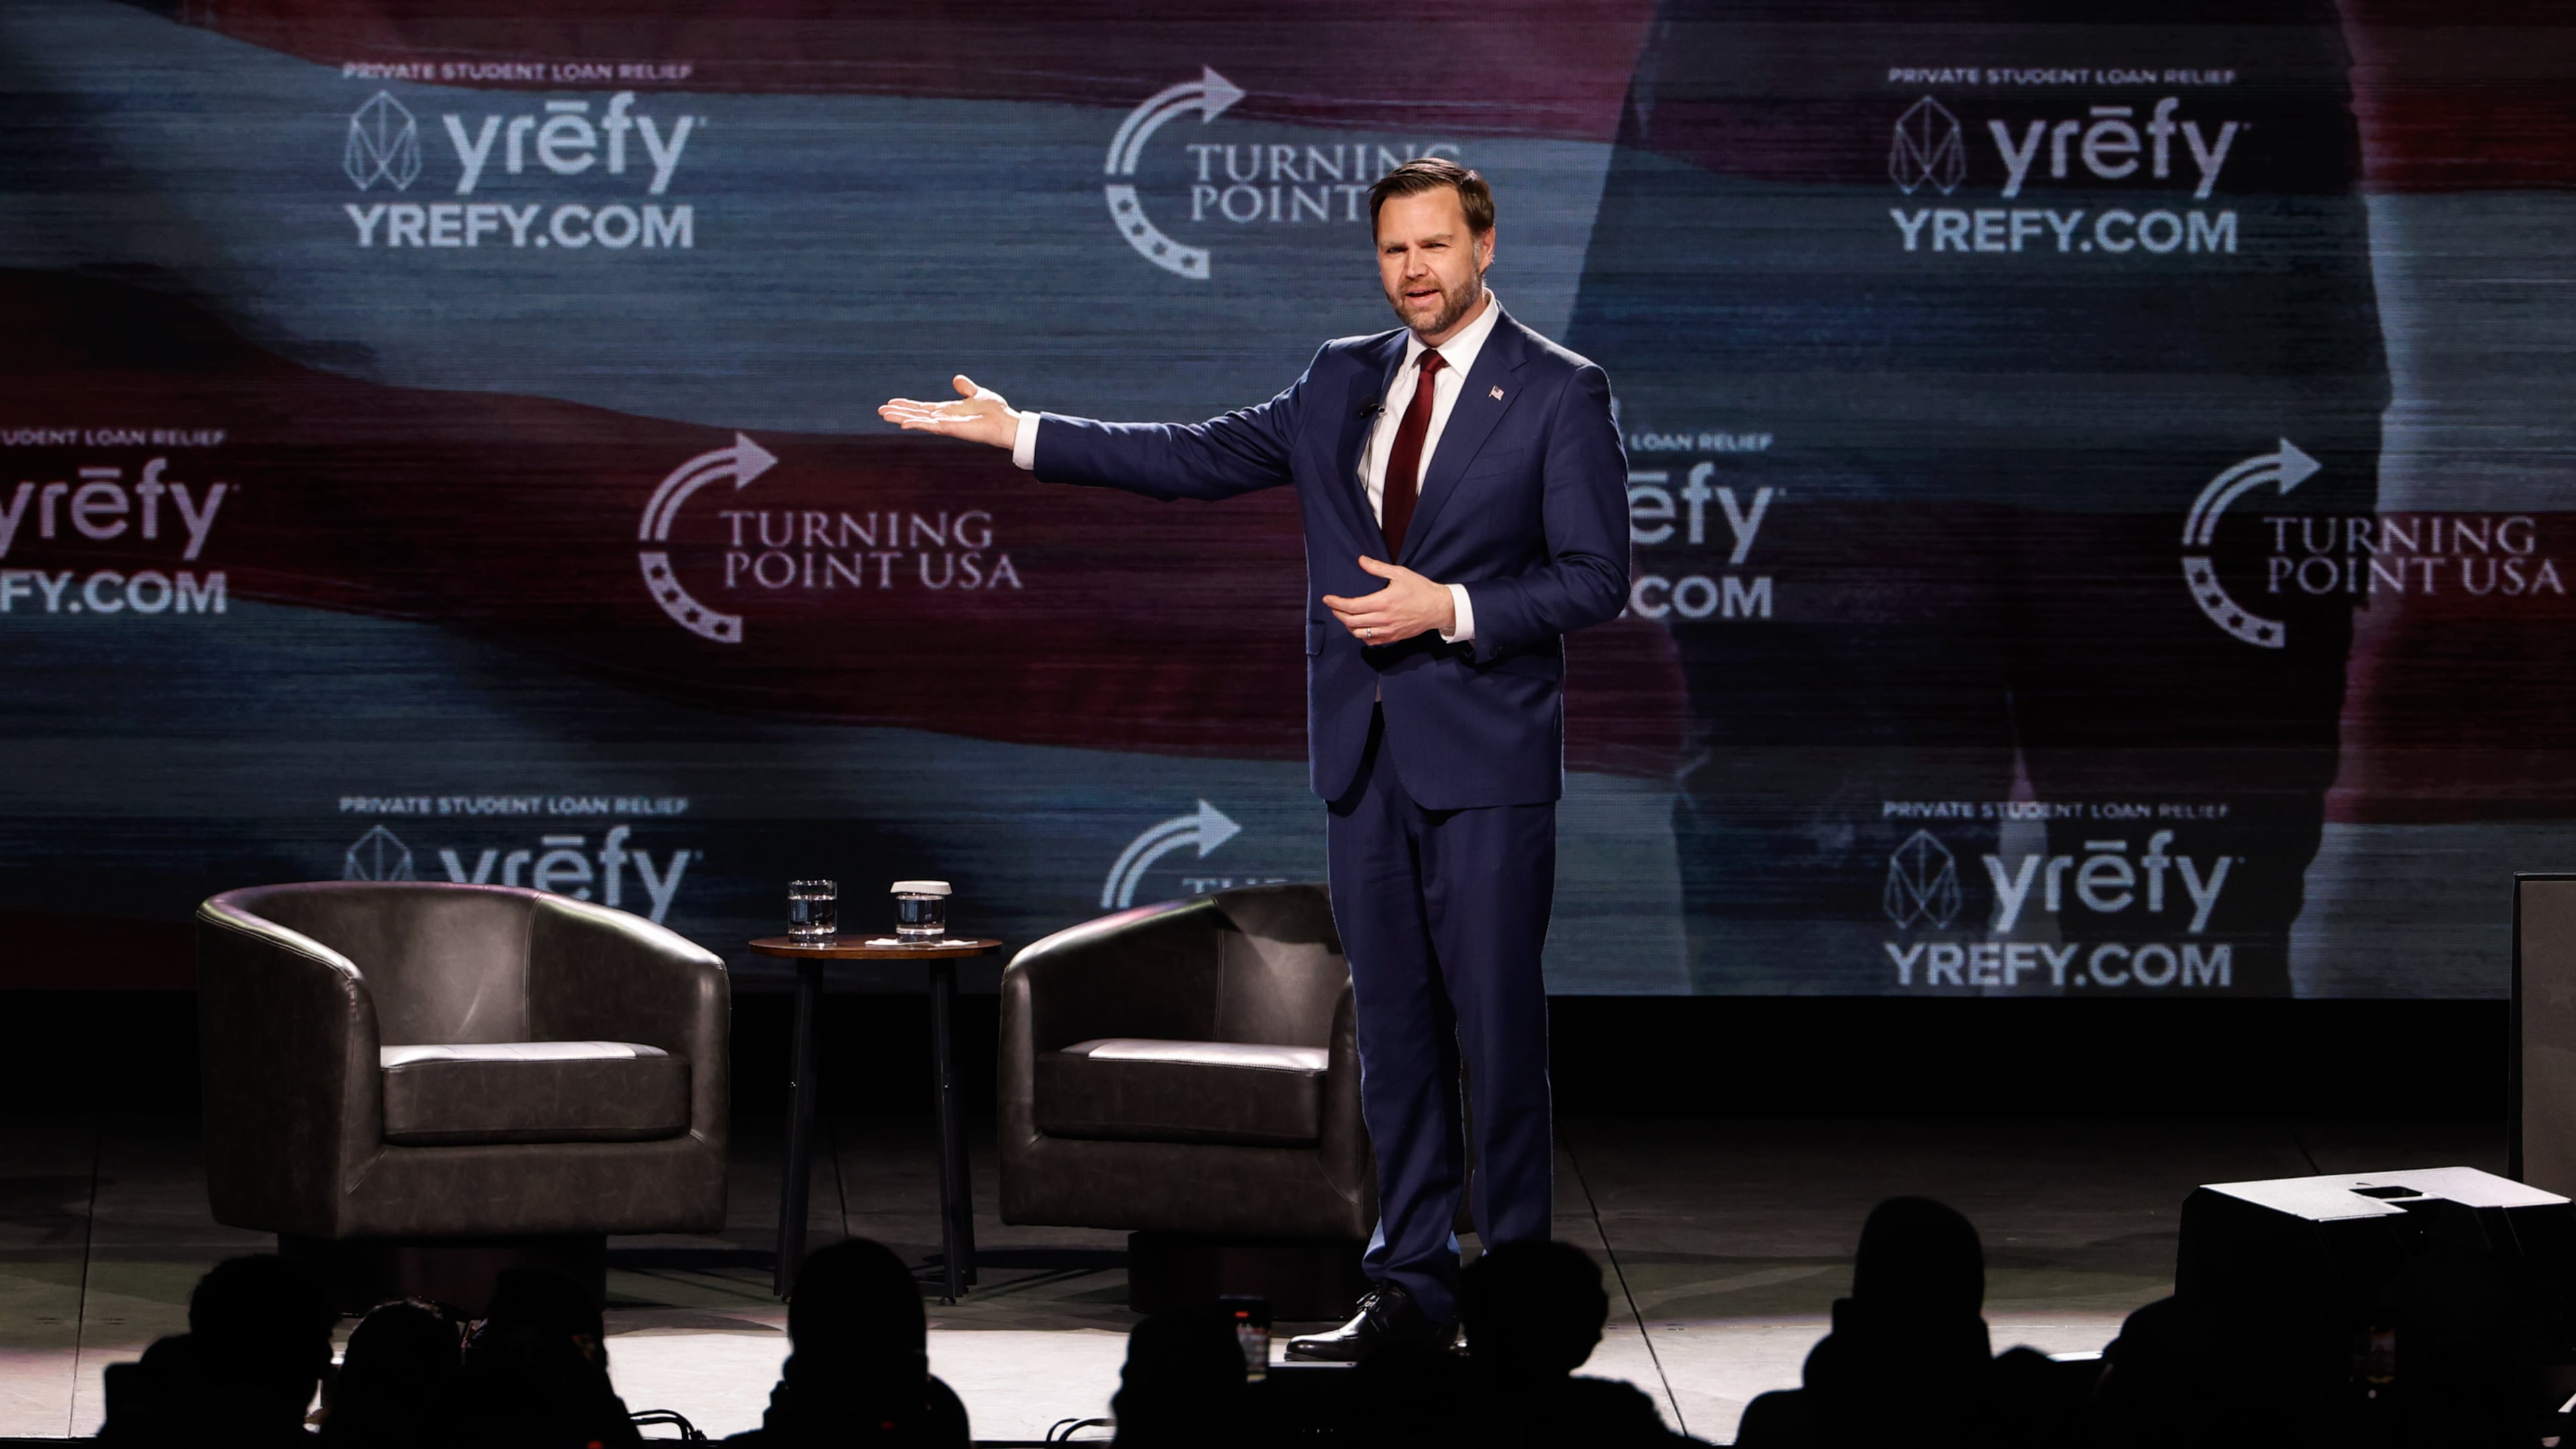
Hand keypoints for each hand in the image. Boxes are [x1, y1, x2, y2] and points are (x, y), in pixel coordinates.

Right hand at [878, 375, 1020, 449]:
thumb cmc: (995, 411)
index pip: (923, 407)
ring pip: (919, 420)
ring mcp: (946, 424)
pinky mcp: (951, 428)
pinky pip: (930, 426)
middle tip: (880, 411)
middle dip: (898, 412)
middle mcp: (944, 418)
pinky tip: (903, 424)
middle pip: (916, 414)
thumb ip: (965, 388)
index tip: (892, 402)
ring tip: (884, 415)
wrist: (1005, 421)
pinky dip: (917, 425)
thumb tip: (956, 379)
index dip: (907, 405)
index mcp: (948, 410)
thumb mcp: (977, 393)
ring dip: (901, 417)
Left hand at [1322, 556, 1455, 645]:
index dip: (1336, 603)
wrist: (1438, 608)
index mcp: (1383, 602)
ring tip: (1345, 616)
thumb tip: (1361, 560)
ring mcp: (1388, 631)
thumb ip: (1378, 568)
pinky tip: (1360, 627)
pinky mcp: (1393, 638)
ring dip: (1348, 625)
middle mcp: (1384, 619)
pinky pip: (1371, 641)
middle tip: (1334, 607)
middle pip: (1351, 622)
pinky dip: (1361, 635)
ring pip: (1359, 633)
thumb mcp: (1400, 573)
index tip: (1328, 599)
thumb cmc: (1420, 589)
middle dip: (1338, 614)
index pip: (1352, 606)